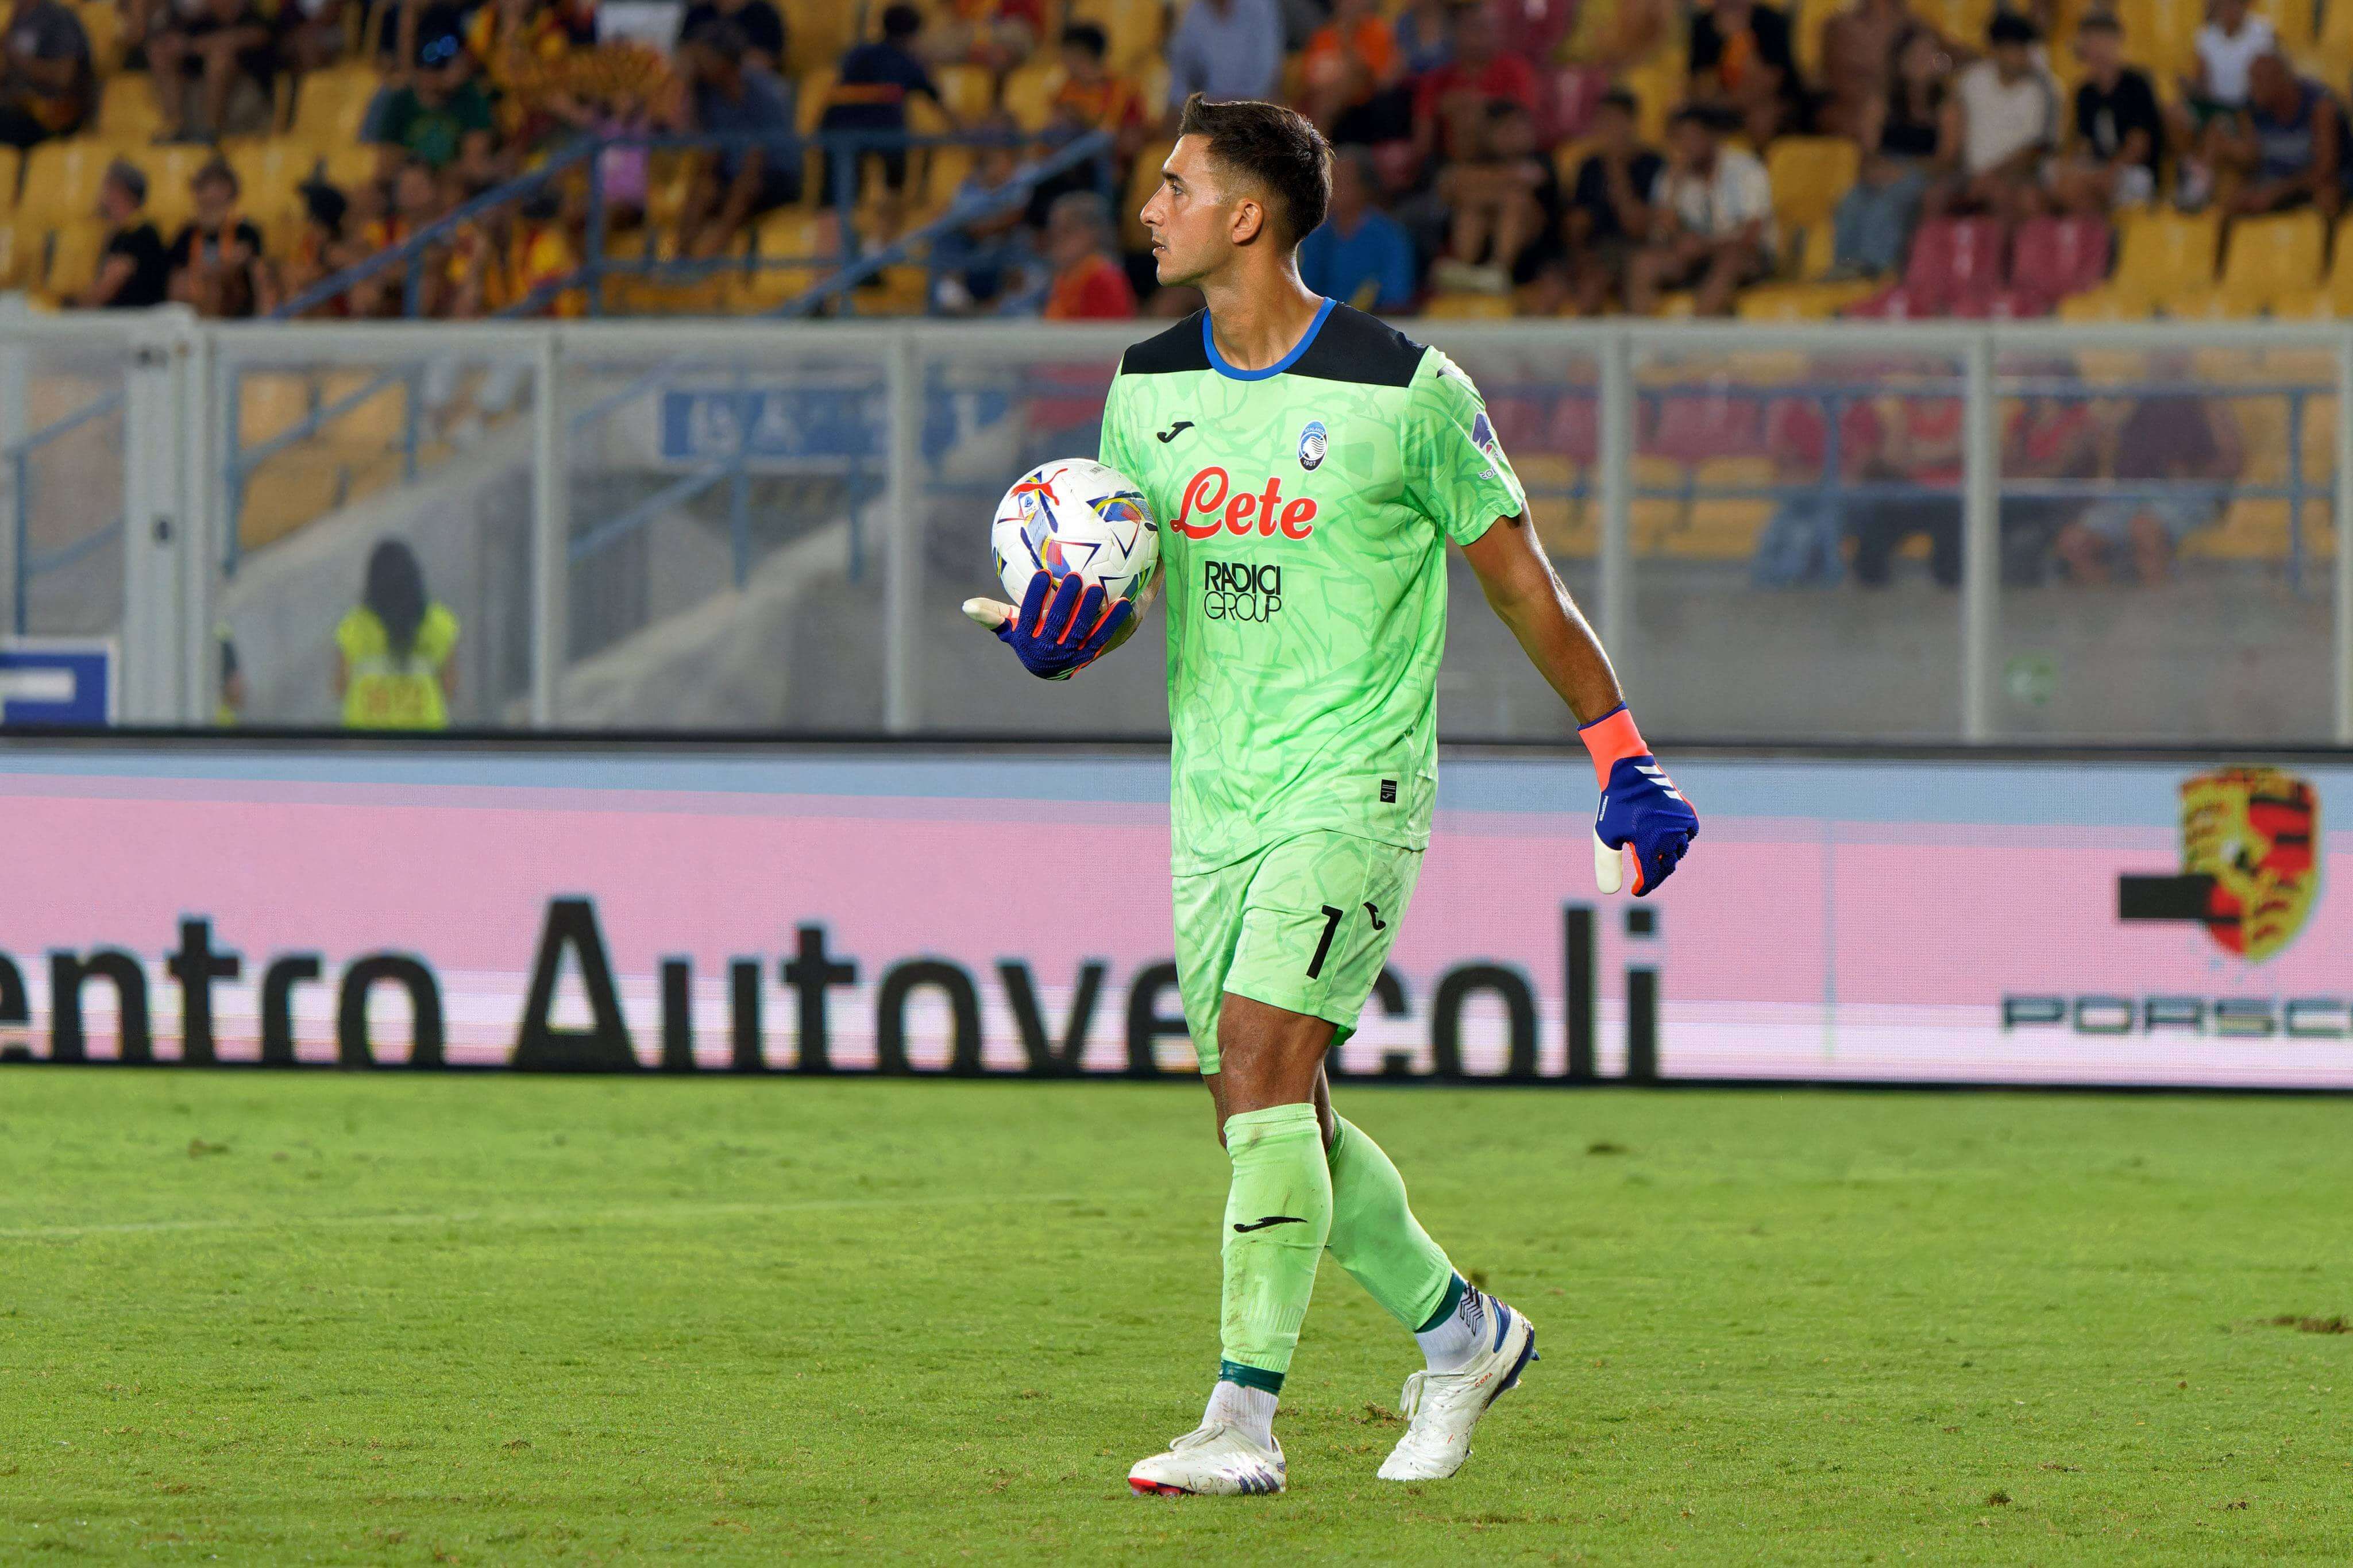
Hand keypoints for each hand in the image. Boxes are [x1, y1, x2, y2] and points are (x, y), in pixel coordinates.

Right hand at [962, 570, 1131, 680]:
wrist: (1055, 666)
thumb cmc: (1031, 635)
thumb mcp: (1011, 627)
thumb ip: (992, 616)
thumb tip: (967, 605)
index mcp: (1026, 640)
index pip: (1029, 617)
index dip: (1035, 596)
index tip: (1041, 574)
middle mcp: (1048, 651)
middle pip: (1057, 623)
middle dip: (1066, 599)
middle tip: (1074, 576)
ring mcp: (1071, 654)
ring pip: (1081, 630)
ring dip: (1089, 609)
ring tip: (1096, 587)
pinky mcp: (1090, 653)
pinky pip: (1102, 635)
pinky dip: (1112, 620)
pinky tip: (1121, 602)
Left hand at [1579, 704, 1697, 895]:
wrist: (1629, 772)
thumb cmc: (1615, 805)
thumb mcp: (1605, 836)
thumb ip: (1608, 865)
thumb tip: (1610, 892)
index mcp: (1649, 847)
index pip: (1651, 877)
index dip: (1644, 887)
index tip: (1637, 891)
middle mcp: (1668, 838)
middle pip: (1666, 866)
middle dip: (1656, 874)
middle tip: (1647, 878)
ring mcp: (1680, 824)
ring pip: (1679, 851)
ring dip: (1669, 857)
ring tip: (1658, 859)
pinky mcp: (1686, 812)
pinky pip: (1690, 833)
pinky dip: (1683, 839)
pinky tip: (1672, 840)